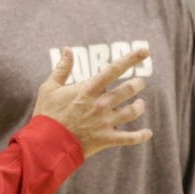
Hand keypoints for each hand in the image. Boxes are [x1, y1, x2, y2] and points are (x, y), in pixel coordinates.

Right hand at [33, 47, 151, 157]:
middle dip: (138, 84)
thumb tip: (67, 49)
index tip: (145, 51)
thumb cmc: (47, 114)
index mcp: (88, 89)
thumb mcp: (49, 88)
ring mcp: (105, 122)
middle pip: (129, 89)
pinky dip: (141, 136)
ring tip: (140, 104)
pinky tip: (147, 133)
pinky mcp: (106, 139)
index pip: (114, 69)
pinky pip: (130, 138)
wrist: (46, 144)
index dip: (131, 58)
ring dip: (139, 106)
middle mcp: (101, 104)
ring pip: (133, 111)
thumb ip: (62, 68)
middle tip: (139, 83)